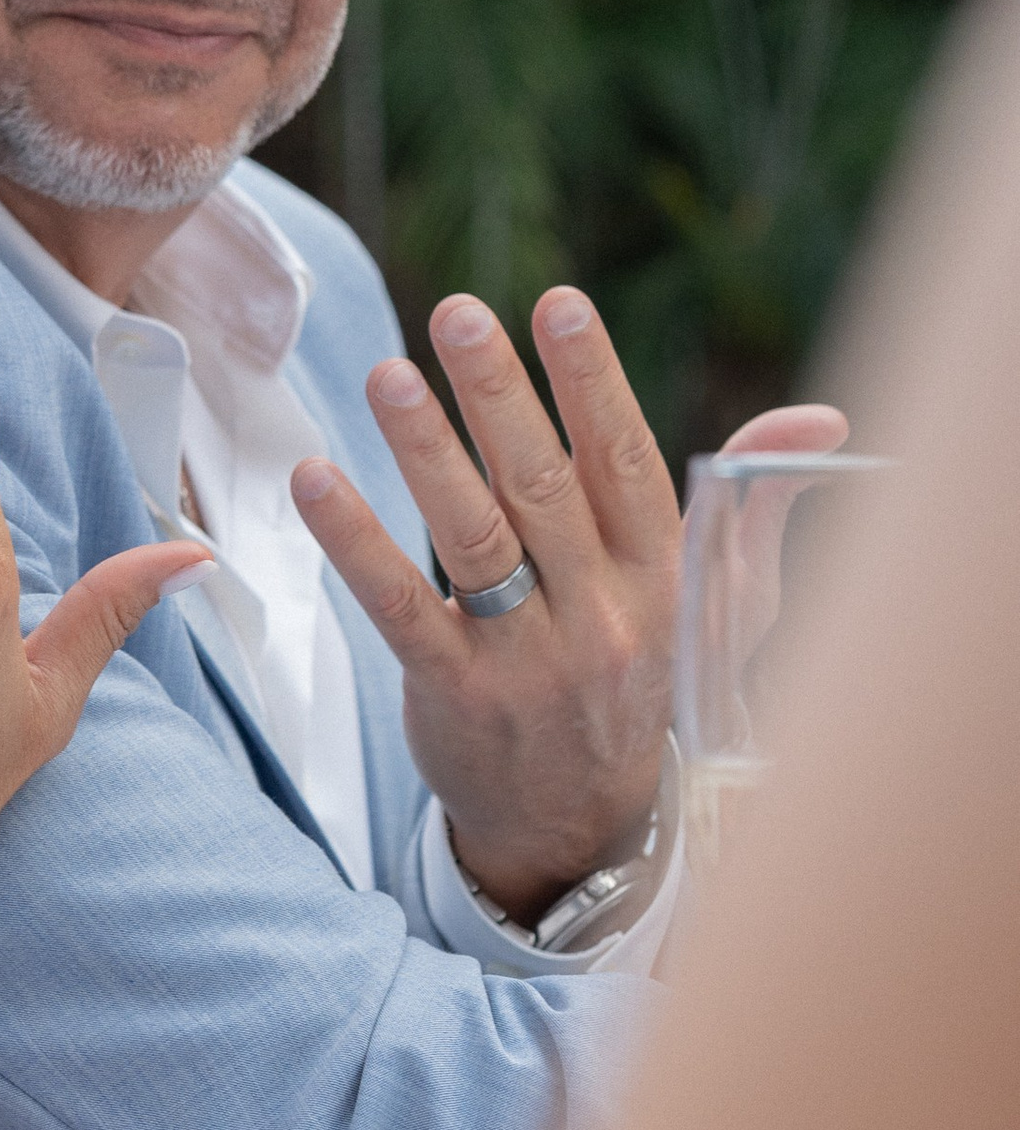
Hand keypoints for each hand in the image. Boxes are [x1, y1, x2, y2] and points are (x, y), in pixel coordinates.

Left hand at [289, 283, 844, 920]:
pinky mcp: (453, 694)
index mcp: (660, 579)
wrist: (580, 825)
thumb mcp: (717, 604)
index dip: (593, 382)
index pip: (627, 465)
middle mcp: (599, 616)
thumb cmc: (639, 680)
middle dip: (499, 395)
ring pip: (473, 538)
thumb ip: (747, 502)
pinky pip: (399, 606)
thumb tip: (815, 422)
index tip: (558, 305)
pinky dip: (354, 540)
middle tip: (457, 314)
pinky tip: (314, 478)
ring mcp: (524, 659)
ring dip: (425, 450)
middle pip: (543, 489)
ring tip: (386, 375)